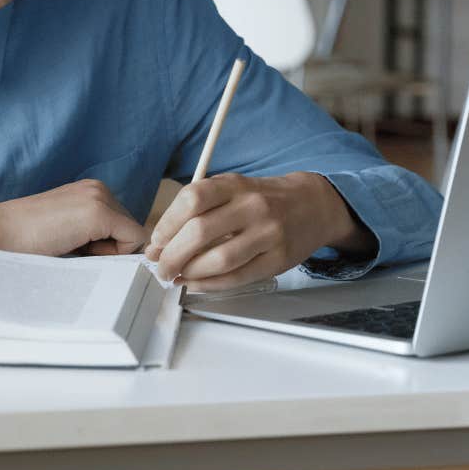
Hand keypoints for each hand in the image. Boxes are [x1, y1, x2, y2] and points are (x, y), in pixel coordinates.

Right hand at [0, 179, 148, 257]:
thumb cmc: (24, 240)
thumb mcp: (66, 230)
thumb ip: (92, 234)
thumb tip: (124, 254)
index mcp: (90, 191)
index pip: (121, 225)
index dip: (107, 247)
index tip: (78, 250)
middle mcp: (98, 188)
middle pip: (130, 230)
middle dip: (110, 248)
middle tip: (74, 250)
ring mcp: (98, 198)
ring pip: (132, 236)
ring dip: (108, 251)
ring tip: (72, 248)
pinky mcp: (97, 214)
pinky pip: (132, 241)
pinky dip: (114, 255)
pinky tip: (80, 251)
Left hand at [144, 172, 374, 290]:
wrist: (313, 205)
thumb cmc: (263, 199)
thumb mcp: (234, 188)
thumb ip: (199, 210)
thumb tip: (160, 243)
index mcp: (236, 184)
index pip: (192, 200)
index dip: (166, 224)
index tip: (156, 242)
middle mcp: (253, 206)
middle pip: (200, 232)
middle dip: (172, 254)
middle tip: (160, 267)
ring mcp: (268, 234)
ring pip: (219, 259)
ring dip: (190, 273)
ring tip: (177, 276)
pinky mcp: (278, 260)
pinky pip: (238, 277)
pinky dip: (211, 284)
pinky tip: (197, 283)